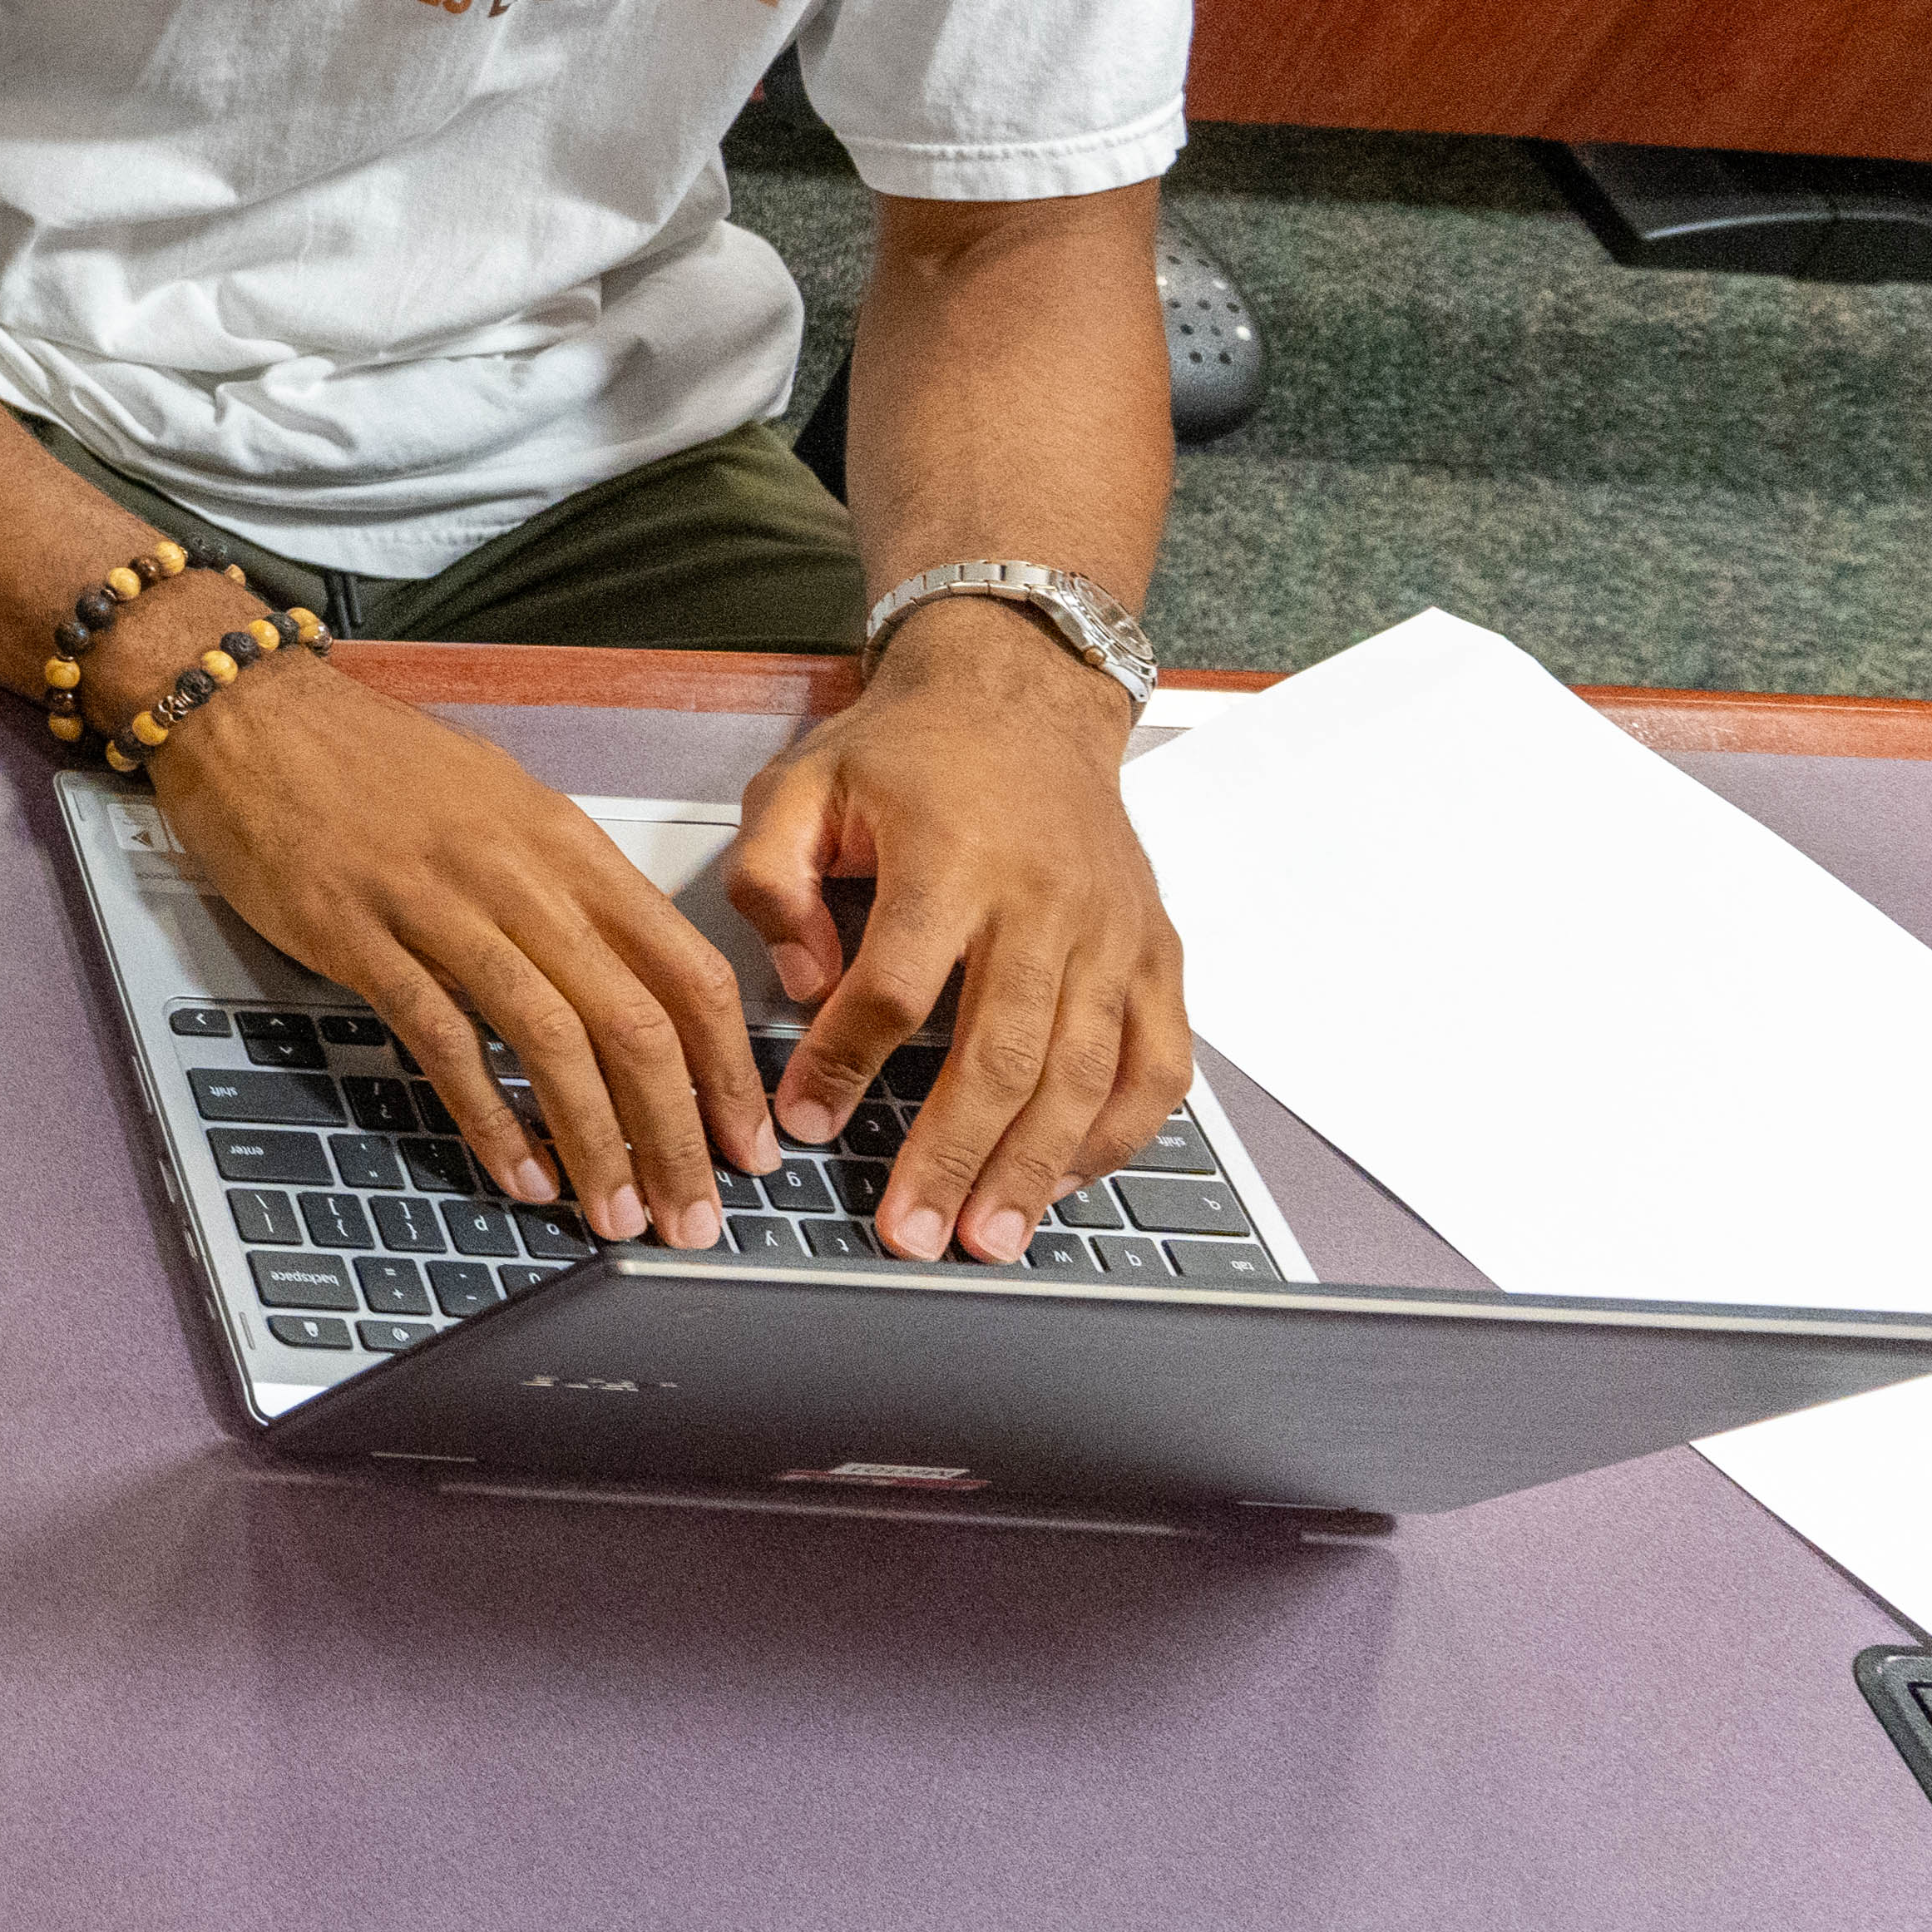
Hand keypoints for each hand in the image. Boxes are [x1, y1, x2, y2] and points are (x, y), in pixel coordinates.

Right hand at [148, 660, 772, 1246]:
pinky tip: (516, 1170)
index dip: (729, 1068)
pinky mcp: (359, 934)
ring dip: (595, 1142)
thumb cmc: (372, 760)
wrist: (251, 714)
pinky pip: (442, 1039)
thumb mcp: (502, 802)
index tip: (748, 1141)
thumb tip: (634, 976)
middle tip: (693, 1214)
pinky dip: (488, 1116)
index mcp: (565, 842)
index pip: (685, 966)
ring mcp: (437, 903)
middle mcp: (517, 873)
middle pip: (632, 1019)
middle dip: (676, 1134)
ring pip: (550, 1039)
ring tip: (615, 1212)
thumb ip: (569, 886)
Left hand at [725, 603, 1185, 1259]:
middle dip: (953, 1154)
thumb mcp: (802, 781)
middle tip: (911, 1234)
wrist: (1022, 694)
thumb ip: (771, 875)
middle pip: (1002, 1051)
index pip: (895, 986)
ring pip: (1084, 1071)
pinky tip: (1072, 1179)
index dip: (845, 1063)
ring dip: (1037, 1166)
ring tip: (990, 1237)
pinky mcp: (1155, 951)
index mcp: (952, 859)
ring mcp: (1112, 932)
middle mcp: (1045, 903)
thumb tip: (796, 979)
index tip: (806, 1124)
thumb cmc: (908, 749)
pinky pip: (1160, 1061)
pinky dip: (1122, 1131)